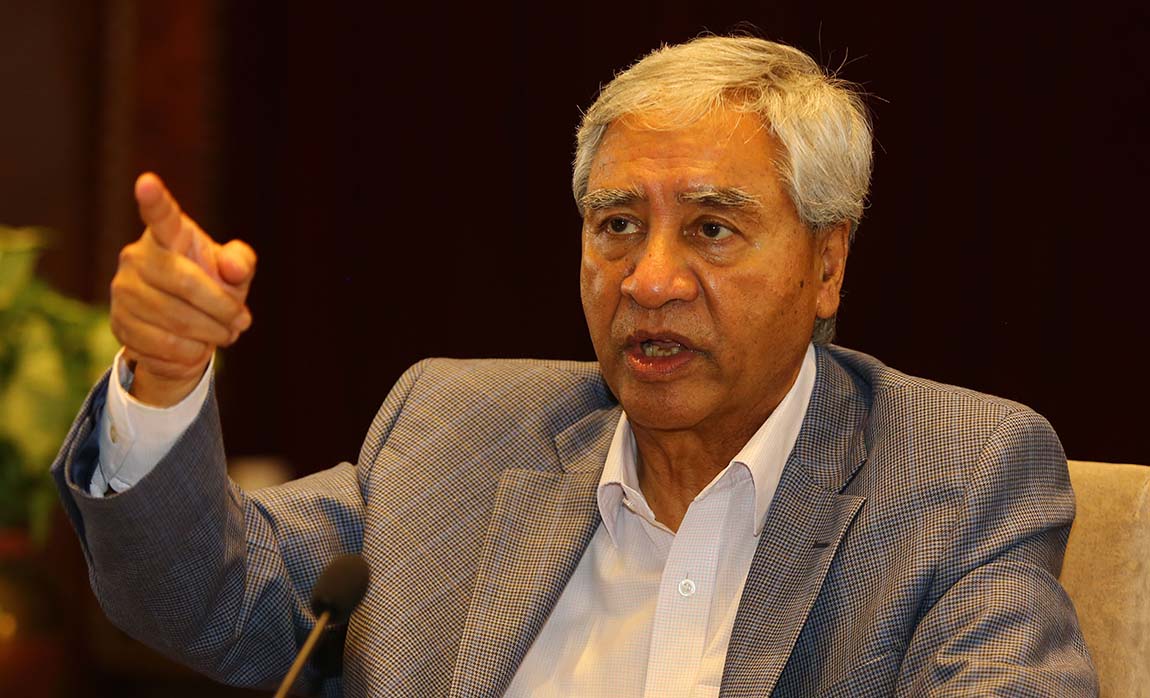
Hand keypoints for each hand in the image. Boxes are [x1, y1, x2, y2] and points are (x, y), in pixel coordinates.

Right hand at [109, 173, 256, 406]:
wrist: (186, 335)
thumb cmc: (213, 290)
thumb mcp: (234, 275)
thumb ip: (240, 263)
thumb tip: (234, 267)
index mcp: (168, 236)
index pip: (161, 216)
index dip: (154, 200)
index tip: (147, 181)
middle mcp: (137, 257)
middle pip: (185, 283)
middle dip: (222, 308)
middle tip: (242, 322)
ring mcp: (122, 290)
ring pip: (176, 319)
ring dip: (211, 333)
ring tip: (225, 334)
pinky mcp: (119, 323)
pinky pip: (163, 344)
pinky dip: (192, 352)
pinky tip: (198, 347)